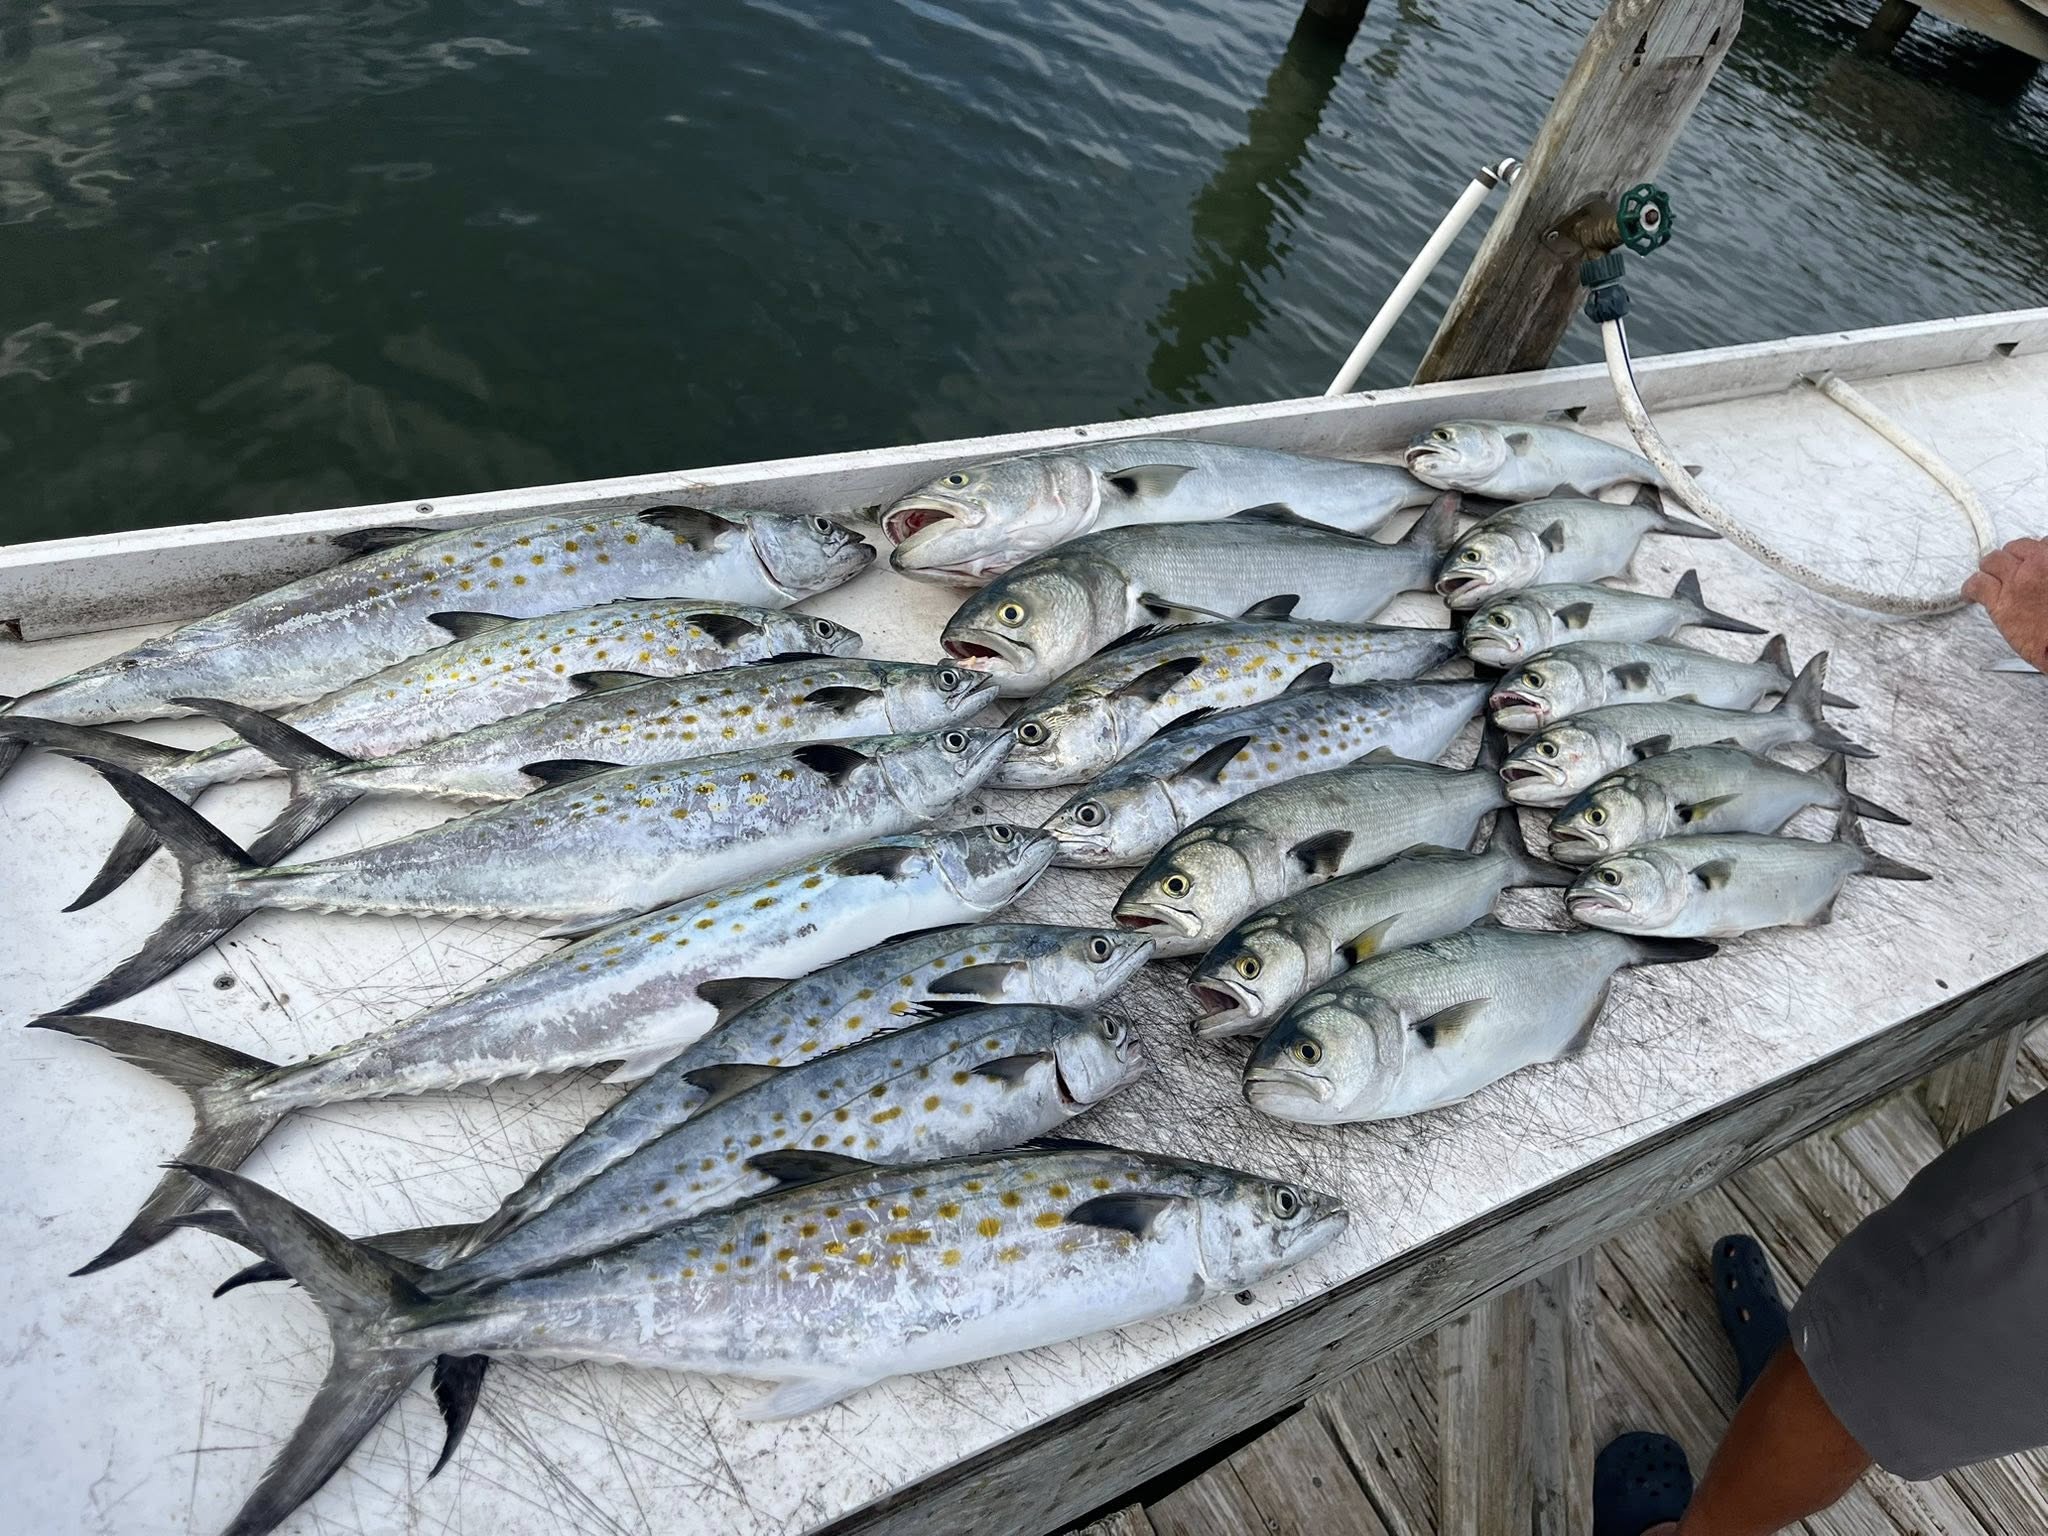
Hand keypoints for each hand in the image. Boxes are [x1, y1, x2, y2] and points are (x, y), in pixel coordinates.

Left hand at [1961, 537, 2047, 669]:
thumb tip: (2043, 578)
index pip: (2041, 544)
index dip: (2034, 555)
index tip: (2032, 562)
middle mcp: (2037, 566)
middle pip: (2016, 548)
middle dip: (2013, 558)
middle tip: (2013, 570)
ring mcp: (2016, 582)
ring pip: (1993, 560)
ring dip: (1991, 567)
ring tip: (1991, 577)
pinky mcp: (2000, 602)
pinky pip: (1976, 584)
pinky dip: (1970, 588)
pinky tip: (1971, 594)